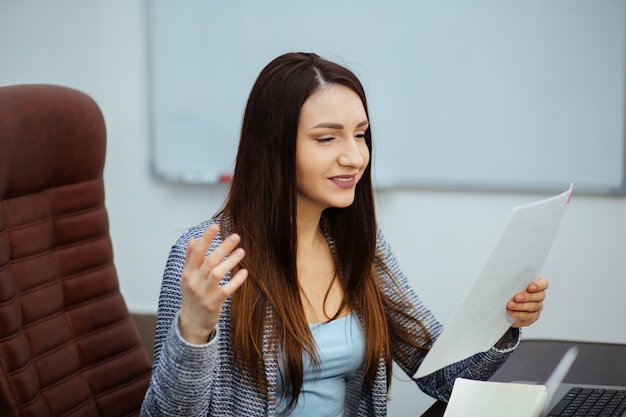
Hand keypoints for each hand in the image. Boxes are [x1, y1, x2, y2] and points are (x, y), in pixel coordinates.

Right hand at [179, 224, 247, 343]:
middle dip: (222, 247)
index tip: (214, 226)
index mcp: (187, 273)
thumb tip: (193, 240)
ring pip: (217, 273)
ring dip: (230, 261)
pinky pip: (226, 290)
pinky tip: (244, 272)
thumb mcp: (187, 278)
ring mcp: (203, 293)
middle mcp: (194, 282)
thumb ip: (190, 259)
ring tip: (242, 252)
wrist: (191, 324)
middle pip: (209, 261)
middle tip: (236, 236)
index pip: (196, 253)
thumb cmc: (192, 297)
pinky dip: (235, 281)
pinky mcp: (213, 304)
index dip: (205, 239)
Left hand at [507, 276, 548, 327]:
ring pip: (533, 307)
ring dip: (521, 306)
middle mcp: (538, 296)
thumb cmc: (507, 291)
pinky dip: (518, 314)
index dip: (539, 285)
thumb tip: (504, 277)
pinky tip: (510, 312)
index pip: (543, 283)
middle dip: (527, 297)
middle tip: (517, 297)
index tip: (530, 287)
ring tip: (510, 305)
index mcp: (536, 284)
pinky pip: (527, 316)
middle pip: (539, 296)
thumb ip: (512, 280)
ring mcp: (537, 307)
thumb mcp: (510, 283)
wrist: (502, 306)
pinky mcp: (532, 317)